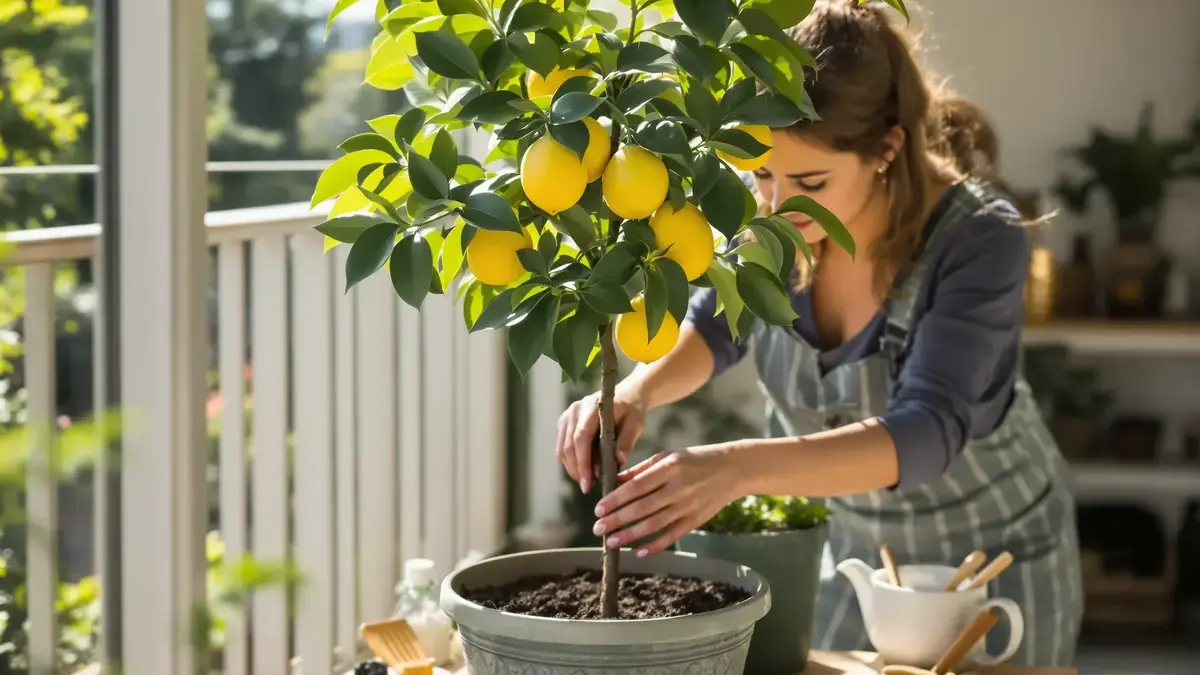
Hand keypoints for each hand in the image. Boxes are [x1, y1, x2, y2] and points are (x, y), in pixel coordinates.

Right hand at [555, 389, 645, 492]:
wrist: (627, 396)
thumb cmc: (632, 411)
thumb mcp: (635, 425)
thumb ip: (627, 441)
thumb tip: (620, 461)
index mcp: (592, 407)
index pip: (581, 438)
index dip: (582, 462)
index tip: (588, 483)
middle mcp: (575, 410)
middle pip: (568, 446)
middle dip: (577, 470)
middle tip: (587, 487)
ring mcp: (567, 416)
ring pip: (562, 449)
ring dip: (572, 468)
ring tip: (587, 481)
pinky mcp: (565, 423)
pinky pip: (562, 447)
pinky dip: (571, 461)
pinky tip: (583, 470)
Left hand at [592, 443, 743, 557]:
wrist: (733, 469)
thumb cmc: (695, 459)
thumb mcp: (668, 455)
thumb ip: (642, 469)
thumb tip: (615, 481)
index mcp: (670, 467)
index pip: (637, 486)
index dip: (616, 499)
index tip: (598, 508)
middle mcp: (679, 488)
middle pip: (643, 508)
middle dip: (618, 520)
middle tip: (597, 529)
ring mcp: (689, 506)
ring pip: (655, 525)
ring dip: (631, 535)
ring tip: (611, 542)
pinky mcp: (696, 520)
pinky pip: (673, 536)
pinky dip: (656, 545)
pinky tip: (639, 552)